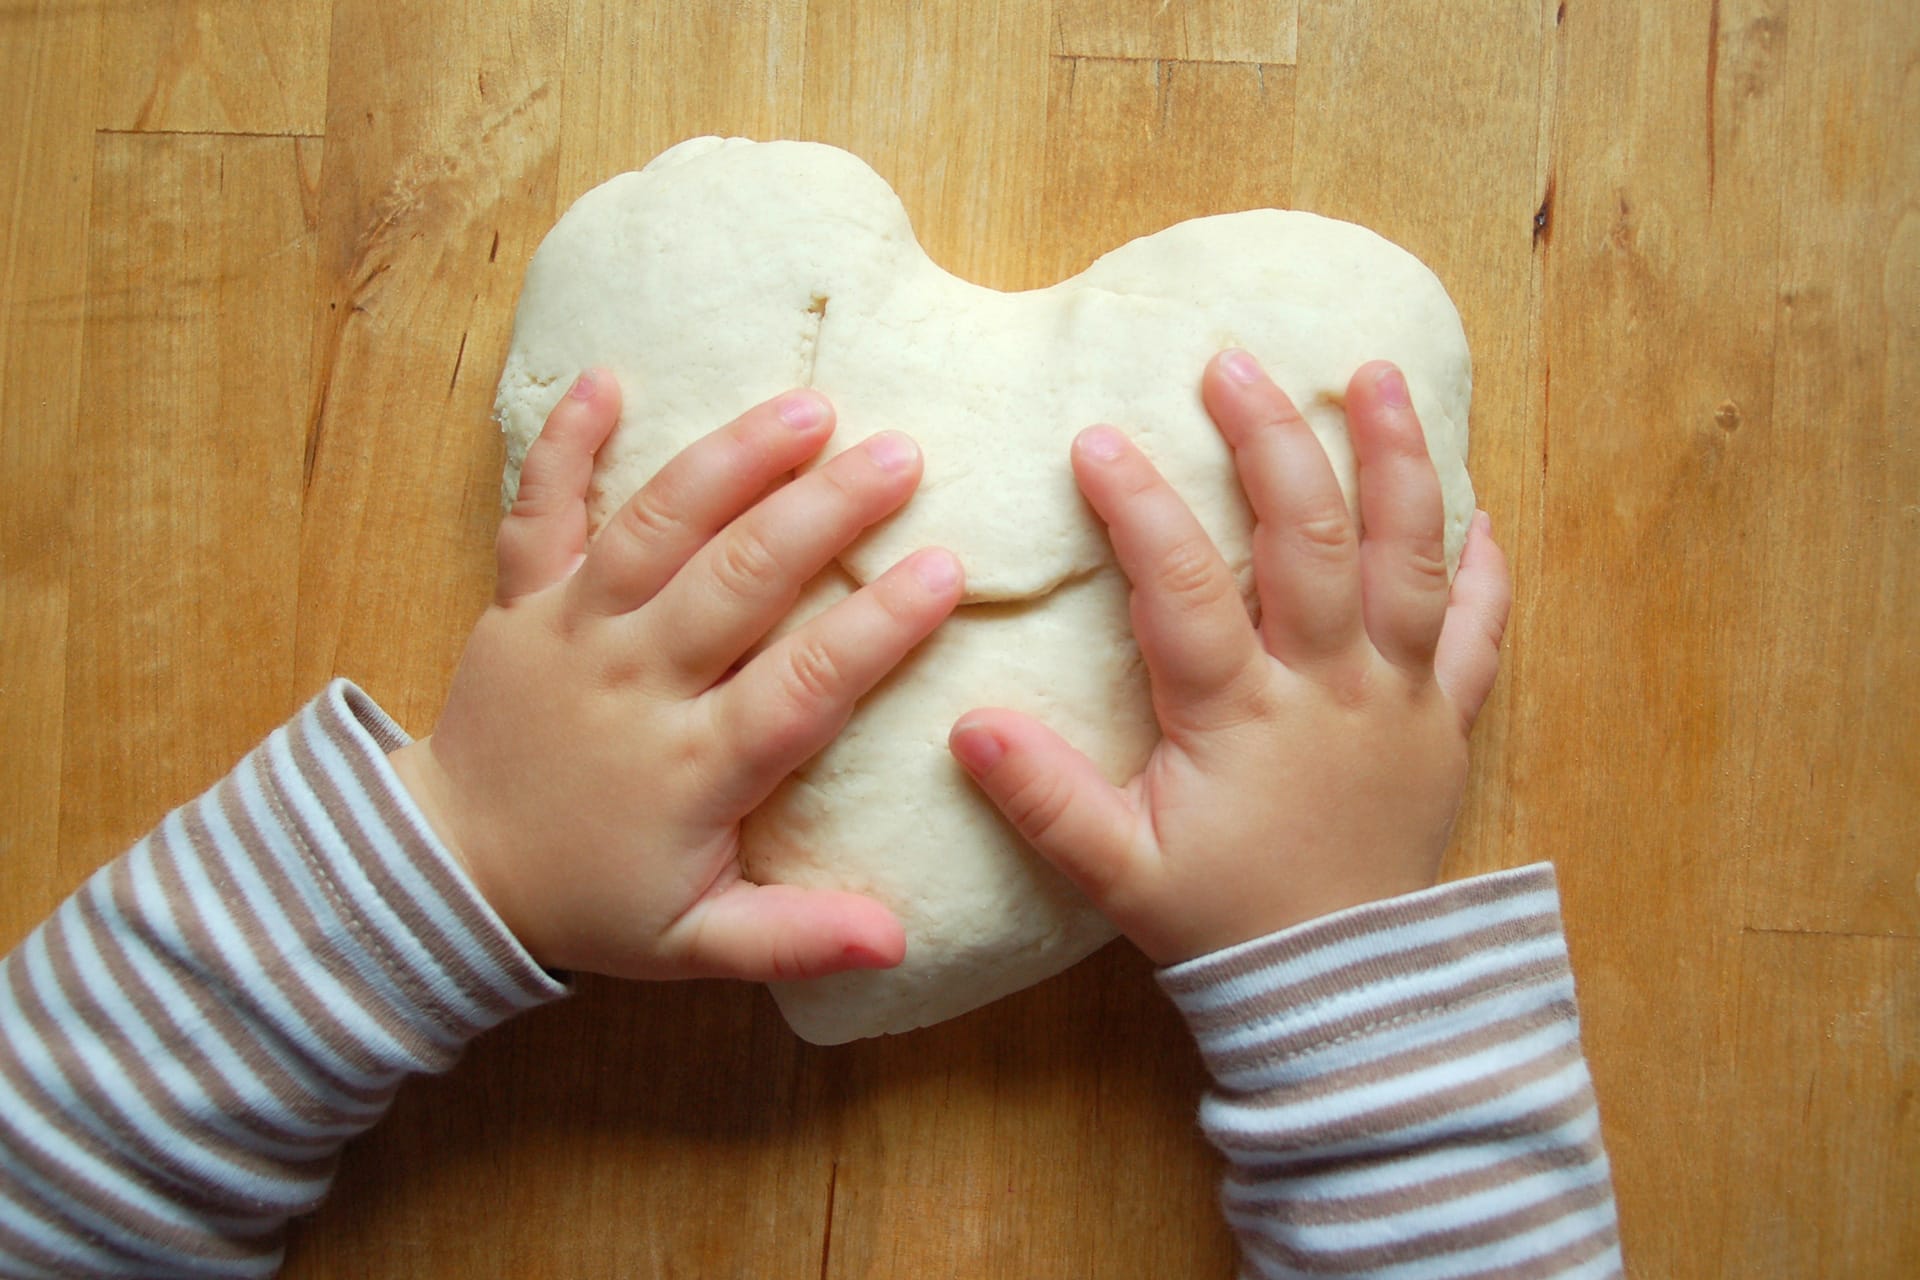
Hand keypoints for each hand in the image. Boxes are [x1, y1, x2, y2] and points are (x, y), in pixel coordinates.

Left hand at [390, 371, 963, 979]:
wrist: (446, 873)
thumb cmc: (590, 900)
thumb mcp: (693, 943)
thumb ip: (794, 937)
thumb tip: (897, 943)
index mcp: (690, 767)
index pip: (799, 688)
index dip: (873, 629)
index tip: (942, 570)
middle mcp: (633, 683)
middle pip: (735, 582)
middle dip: (821, 513)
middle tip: (898, 455)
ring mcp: (569, 631)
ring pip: (653, 530)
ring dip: (729, 460)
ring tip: (805, 407)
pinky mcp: (519, 602)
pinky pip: (537, 512)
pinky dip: (564, 444)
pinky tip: (609, 377)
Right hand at [948, 352, 1510, 964]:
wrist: (1341, 994)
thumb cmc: (1223, 923)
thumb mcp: (1117, 871)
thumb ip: (1044, 799)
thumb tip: (967, 728)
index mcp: (1242, 714)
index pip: (1185, 586)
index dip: (1139, 507)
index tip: (1096, 440)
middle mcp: (1331, 687)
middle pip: (1308, 538)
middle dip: (1271, 440)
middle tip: (1234, 365)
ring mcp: (1401, 697)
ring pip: (1408, 558)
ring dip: (1395, 461)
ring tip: (1375, 376)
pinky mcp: (1447, 722)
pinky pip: (1480, 632)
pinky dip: (1483, 567)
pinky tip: (1477, 510)